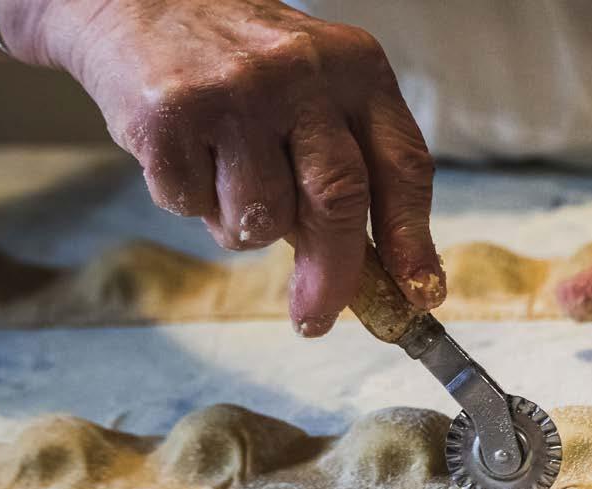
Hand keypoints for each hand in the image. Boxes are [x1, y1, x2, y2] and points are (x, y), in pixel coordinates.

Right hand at [25, 0, 443, 334]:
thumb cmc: (243, 69)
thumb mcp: (316, 95)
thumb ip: (349, 170)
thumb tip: (383, 278)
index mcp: (357, 68)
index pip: (403, 167)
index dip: (414, 240)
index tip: (420, 294)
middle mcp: (303, 73)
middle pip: (339, 201)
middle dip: (332, 275)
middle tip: (315, 317)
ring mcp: (235, 92)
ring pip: (261, 218)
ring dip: (243, 225)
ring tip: (224, 174)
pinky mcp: (171, 113)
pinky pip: (193, 206)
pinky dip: (189, 200)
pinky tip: (184, 152)